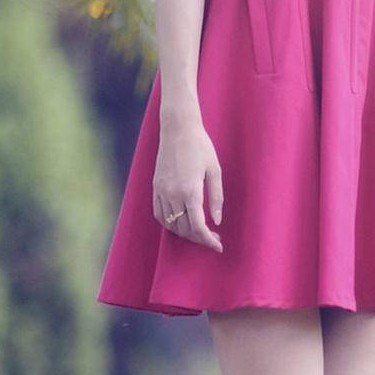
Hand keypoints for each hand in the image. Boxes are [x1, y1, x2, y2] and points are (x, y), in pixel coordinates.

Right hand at [152, 119, 223, 251]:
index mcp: (190, 190)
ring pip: (170, 224)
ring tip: (199, 231)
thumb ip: (216, 198)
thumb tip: (216, 222)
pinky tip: (180, 222)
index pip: (198, 226)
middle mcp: (173, 194)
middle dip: (199, 238)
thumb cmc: (200, 146)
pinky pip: (159, 214)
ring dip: (184, 233)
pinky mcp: (155, 187)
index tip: (218, 246)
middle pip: (184, 229)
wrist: (178, 128)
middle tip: (214, 238)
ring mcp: (161, 191)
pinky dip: (169, 223)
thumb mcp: (214, 170)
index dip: (208, 240)